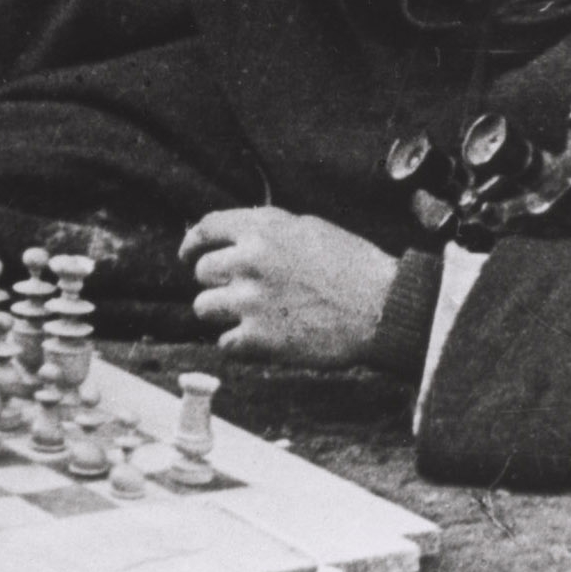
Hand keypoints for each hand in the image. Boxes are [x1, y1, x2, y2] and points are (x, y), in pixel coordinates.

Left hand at [183, 207, 397, 364]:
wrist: (383, 307)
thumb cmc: (354, 266)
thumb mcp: (309, 228)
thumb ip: (267, 230)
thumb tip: (234, 238)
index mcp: (262, 229)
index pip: (206, 230)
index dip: (192, 244)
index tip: (187, 256)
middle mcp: (249, 261)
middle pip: (202, 273)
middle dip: (216, 283)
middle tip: (238, 293)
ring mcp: (251, 300)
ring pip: (204, 308)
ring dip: (222, 313)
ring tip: (248, 316)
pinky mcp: (259, 338)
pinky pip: (225, 342)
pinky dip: (239, 343)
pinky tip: (260, 338)